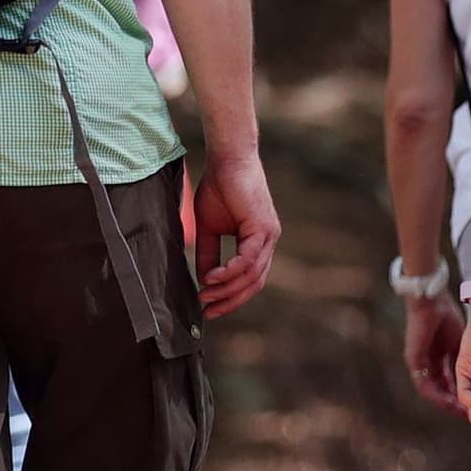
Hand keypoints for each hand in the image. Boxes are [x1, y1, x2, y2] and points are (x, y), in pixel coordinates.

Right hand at [191, 144, 279, 319]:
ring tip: (204, 294)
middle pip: (254, 283)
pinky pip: (248, 258)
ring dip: (227, 289)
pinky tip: (212, 277)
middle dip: (230, 301)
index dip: (231, 297)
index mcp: (258, 242)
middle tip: (207, 310)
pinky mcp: (262, 227)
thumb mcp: (208, 228)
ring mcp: (268, 235)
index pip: (249, 279)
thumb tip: (202, 280)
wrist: (227, 159)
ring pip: (252, 275)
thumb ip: (207, 253)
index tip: (209, 308)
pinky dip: (230, 271)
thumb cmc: (218, 187)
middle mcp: (268, 242)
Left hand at [402, 293, 464, 412]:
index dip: (465, 398)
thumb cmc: (446, 317)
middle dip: (458, 407)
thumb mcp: (461, 343)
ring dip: (449, 406)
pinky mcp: (414, 361)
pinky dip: (440, 396)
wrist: (431, 300)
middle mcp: (427, 366)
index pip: (451, 386)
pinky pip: (425, 385)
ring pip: (433, 394)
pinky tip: (454, 404)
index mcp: (438, 361)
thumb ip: (467, 360)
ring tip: (466, 416)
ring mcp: (419, 365)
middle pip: (442, 394)